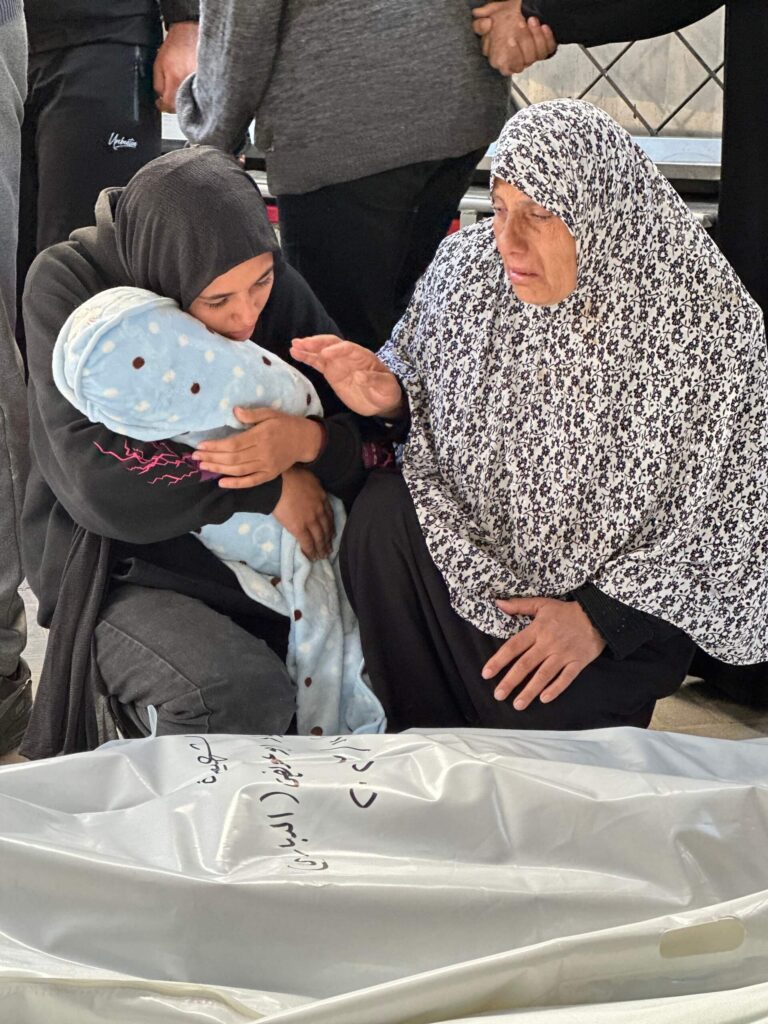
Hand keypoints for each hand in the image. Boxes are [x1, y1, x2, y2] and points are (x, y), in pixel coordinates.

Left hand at [153, 21, 198, 112]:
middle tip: (171, 96)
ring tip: (181, 89)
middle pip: (181, 107)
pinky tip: (191, 87)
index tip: (160, 103)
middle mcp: (189, 84)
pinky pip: (200, 95)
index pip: (169, 106)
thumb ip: (158, 85)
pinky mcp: (206, 82)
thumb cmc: (174, 47)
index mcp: (175, 80)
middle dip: (174, 104)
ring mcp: (199, 84)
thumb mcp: (158, 65)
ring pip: (191, 103)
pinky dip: (194, 94)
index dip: (162, 106)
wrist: (189, 34)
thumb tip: (160, 98)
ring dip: (184, 99)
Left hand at [192, 408, 323, 486]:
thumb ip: (252, 414)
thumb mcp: (271, 413)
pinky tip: (221, 482)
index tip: (201, 446)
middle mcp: (263, 453)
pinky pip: (251, 482)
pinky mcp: (269, 475)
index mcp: (261, 436)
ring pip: (238, 470)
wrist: (305, 440)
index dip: (216, 446)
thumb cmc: (285, 424)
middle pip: (233, 458)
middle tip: (195, 457)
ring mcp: (266, 466)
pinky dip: (236, 484)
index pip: (234, 444)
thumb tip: (234, 412)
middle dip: (212, 458)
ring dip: (219, 469)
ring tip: (203, 466)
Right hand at [272, 467, 333, 560]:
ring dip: (321, 548)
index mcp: (322, 498)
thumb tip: (313, 489)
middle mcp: (319, 511)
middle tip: (329, 549)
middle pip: (326, 529)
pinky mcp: (299, 528)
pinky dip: (311, 551)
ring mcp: (310, 521)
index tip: (332, 534)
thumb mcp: (309, 478)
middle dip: (328, 540)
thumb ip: (314, 487)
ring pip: (319, 538)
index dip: (331, 526)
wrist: (280, 482)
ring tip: (322, 556)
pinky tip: (313, 557)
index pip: (329, 516)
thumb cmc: (290, 475)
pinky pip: (307, 542)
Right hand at [291, 335, 403, 417]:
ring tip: (294, 345)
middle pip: (332, 345)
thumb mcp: (386, 387)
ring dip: (308, 348)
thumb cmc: (386, 391)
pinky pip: (317, 363)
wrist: (381, 401)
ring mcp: (338, 363)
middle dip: (318, 344)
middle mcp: (348, 356)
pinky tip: (295, 353)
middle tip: (303, 343)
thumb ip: (375, 380)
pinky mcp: (331, 372)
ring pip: (321, 352)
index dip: (336, 350)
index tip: (325, 355)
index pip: (348, 348)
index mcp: (363, 356)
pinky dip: (307, 358)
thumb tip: (361, 376)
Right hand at [473, 1, 555, 75]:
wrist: (525, 7)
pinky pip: (549, 49)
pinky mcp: (545, 49)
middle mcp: (518, 61)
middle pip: (525, 61)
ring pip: (537, 54)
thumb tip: (484, 24)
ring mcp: (532, 56)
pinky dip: (548, 37)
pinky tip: (544, 26)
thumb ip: (480, 24)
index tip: (510, 39)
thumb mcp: (491, 16)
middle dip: (525, 42)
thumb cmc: (507, 14)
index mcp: (501, 59)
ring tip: (532, 20)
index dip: (511, 54)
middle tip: (522, 24)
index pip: (507, 68)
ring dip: (536, 36)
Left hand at [482, 597, 604, 708]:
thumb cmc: (566, 611)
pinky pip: (566, 678)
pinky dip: (555, 689)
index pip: (513, 647)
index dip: (499, 660)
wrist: (598, 615)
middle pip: (526, 664)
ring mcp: (563, 655)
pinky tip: (544, 699)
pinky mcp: (578, 663)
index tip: (486, 673)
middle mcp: (548, 644)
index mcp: (537, 630)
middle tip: (498, 695)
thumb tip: (498, 603)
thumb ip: (519, 605)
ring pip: (544, 675)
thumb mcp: (542, 604)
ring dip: (530, 691)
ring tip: (517, 704)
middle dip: (511, 681)